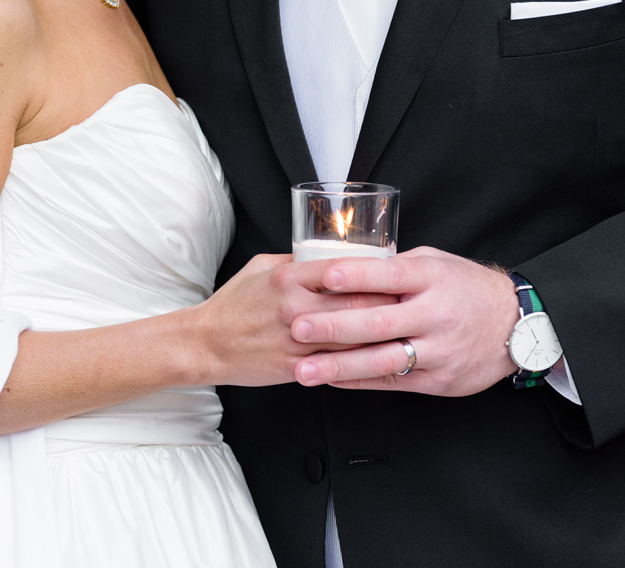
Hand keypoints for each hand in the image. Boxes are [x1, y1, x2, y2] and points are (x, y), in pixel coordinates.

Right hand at [190, 253, 401, 386]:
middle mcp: (296, 307)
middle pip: (358, 305)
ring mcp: (297, 340)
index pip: (344, 271)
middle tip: (417, 303)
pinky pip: (340, 364)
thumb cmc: (233, 304)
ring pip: (355, 337)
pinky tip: (383, 359)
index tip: (400, 275)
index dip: (377, 274)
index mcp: (287, 278)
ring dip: (385, 335)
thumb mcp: (260, 268)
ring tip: (410, 331)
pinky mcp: (297, 367)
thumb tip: (329, 257)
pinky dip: (363, 361)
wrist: (207, 343)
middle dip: (392, 304)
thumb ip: (295, 263)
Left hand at [288, 247, 518, 394]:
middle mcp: (435, 315)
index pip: (390, 275)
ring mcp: (438, 351)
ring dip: (339, 366)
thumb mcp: (435, 263)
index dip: (356, 276)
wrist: (518, 326)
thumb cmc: (467, 288)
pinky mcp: (440, 380)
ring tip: (304, 369)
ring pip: (383, 360)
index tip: (323, 276)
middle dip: (334, 327)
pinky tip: (332, 379)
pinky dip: (359, 381)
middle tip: (298, 327)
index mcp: (432, 279)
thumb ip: (394, 266)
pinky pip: (393, 382)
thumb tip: (345, 264)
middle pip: (380, 322)